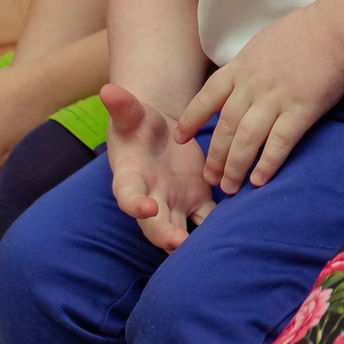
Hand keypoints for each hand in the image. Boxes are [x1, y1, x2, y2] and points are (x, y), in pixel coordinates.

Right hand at [105, 82, 212, 251]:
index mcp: (130, 177)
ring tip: (208, 254)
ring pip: (181, 229)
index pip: (128, 196)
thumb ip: (122, 105)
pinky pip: (208, 218)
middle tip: (178, 245)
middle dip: (164, 235)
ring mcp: (174, 202)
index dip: (135, 204)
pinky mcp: (197, 201)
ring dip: (191, 243)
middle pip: (154, 224)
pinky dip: (219, 226)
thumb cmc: (138, 122)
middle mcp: (150, 197)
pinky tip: (236, 230)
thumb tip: (108, 88)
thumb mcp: (131, 112)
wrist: (159, 130)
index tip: (147, 207)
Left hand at [175, 8, 343, 194]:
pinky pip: (279, 142)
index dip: (192, 120)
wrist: (335, 29)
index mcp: (241, 67)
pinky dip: (267, 163)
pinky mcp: (301, 110)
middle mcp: (252, 86)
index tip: (181, 139)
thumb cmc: (304, 32)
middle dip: (214, 156)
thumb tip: (239, 81)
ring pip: (246, 139)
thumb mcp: (262, 43)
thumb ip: (248, 65)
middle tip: (209, 178)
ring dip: (235, 167)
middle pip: (225, 127)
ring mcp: (275, 98)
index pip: (208, 97)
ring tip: (230, 188)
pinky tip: (259, 180)